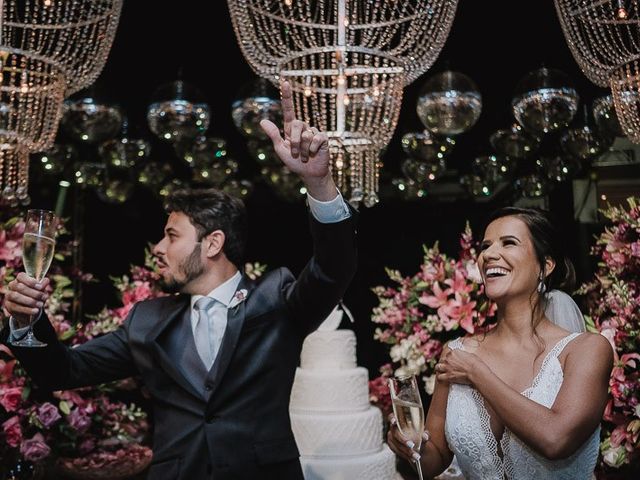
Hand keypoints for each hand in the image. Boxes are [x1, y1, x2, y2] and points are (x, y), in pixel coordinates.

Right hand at [3, 273, 48, 327]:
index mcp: (19, 279)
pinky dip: (27, 309)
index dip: (31, 281)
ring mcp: (8, 295)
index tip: (40, 287)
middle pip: (20, 287)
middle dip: (34, 293)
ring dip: (30, 301)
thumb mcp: (40, 290)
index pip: (21, 276)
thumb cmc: (35, 296)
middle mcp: (12, 286)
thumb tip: (46, 280)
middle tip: (44, 297)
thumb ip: (42, 285)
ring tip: (41, 305)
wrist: (28, 310)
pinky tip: (36, 310)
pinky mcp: (8, 306)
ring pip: (16, 296)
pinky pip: (16, 307)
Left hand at [260, 80, 335, 199]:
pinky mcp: (323, 138)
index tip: (284, 82)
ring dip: (303, 149)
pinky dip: (312, 149)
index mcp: (290, 128)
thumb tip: (262, 121)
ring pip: (306, 135)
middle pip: (296, 124)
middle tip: (297, 154)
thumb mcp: (280, 149)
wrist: (309, 173)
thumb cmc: (294, 162)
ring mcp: (313, 132)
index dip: (287, 96)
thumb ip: (274, 135)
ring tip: (305, 156)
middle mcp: (303, 127)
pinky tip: (314, 154)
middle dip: (294, 142)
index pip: (288, 109)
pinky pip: (316, 139)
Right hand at [386, 413, 429, 464]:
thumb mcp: (423, 433)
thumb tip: (425, 436)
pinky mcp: (392, 446)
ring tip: (417, 456)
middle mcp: (393, 429)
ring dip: (407, 451)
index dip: (392, 418)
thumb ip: (425, 434)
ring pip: (397, 445)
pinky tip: (413, 459)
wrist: (417, 444)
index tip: (394, 421)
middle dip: (403, 440)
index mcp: (399, 421)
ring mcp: (391, 438)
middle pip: (395, 434)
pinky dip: (406, 456)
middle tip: (412, 445)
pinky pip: (398, 452)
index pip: (391, 417)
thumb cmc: (419, 434)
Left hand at [435, 349, 485, 385]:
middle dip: (444, 363)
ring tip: (442, 372)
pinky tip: (442, 379)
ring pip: (438, 367)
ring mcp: (447, 367)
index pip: (448, 354)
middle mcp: (448, 358)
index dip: (450, 358)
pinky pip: (439, 377)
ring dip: (440, 369)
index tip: (452, 362)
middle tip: (447, 367)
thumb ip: (463, 355)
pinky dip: (440, 378)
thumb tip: (463, 356)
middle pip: (442, 360)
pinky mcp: (447, 375)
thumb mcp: (469, 355)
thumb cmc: (476, 364)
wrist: (476, 372)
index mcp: (454, 352)